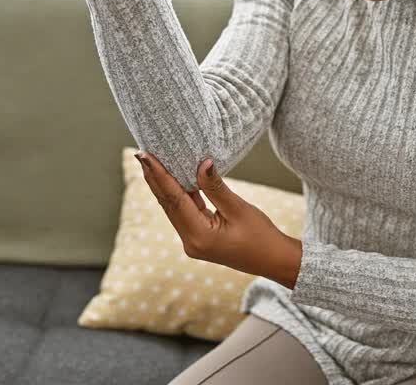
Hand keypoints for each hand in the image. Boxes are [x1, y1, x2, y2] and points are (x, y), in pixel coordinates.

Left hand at [135, 151, 300, 286]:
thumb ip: (216, 187)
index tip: (145, 155)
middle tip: (141, 153)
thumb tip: (202, 163)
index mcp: (199, 236)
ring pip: (174, 208)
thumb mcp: (239, 209)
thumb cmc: (261, 237)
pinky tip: (172, 179)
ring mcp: (193, 241)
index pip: (174, 199)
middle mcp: (190, 241)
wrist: (274, 261)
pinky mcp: (198, 238)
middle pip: (168, 204)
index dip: (159, 175)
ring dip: (164, 185)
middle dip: (155, 178)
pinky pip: (184, 212)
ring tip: (151, 162)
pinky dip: (178, 195)